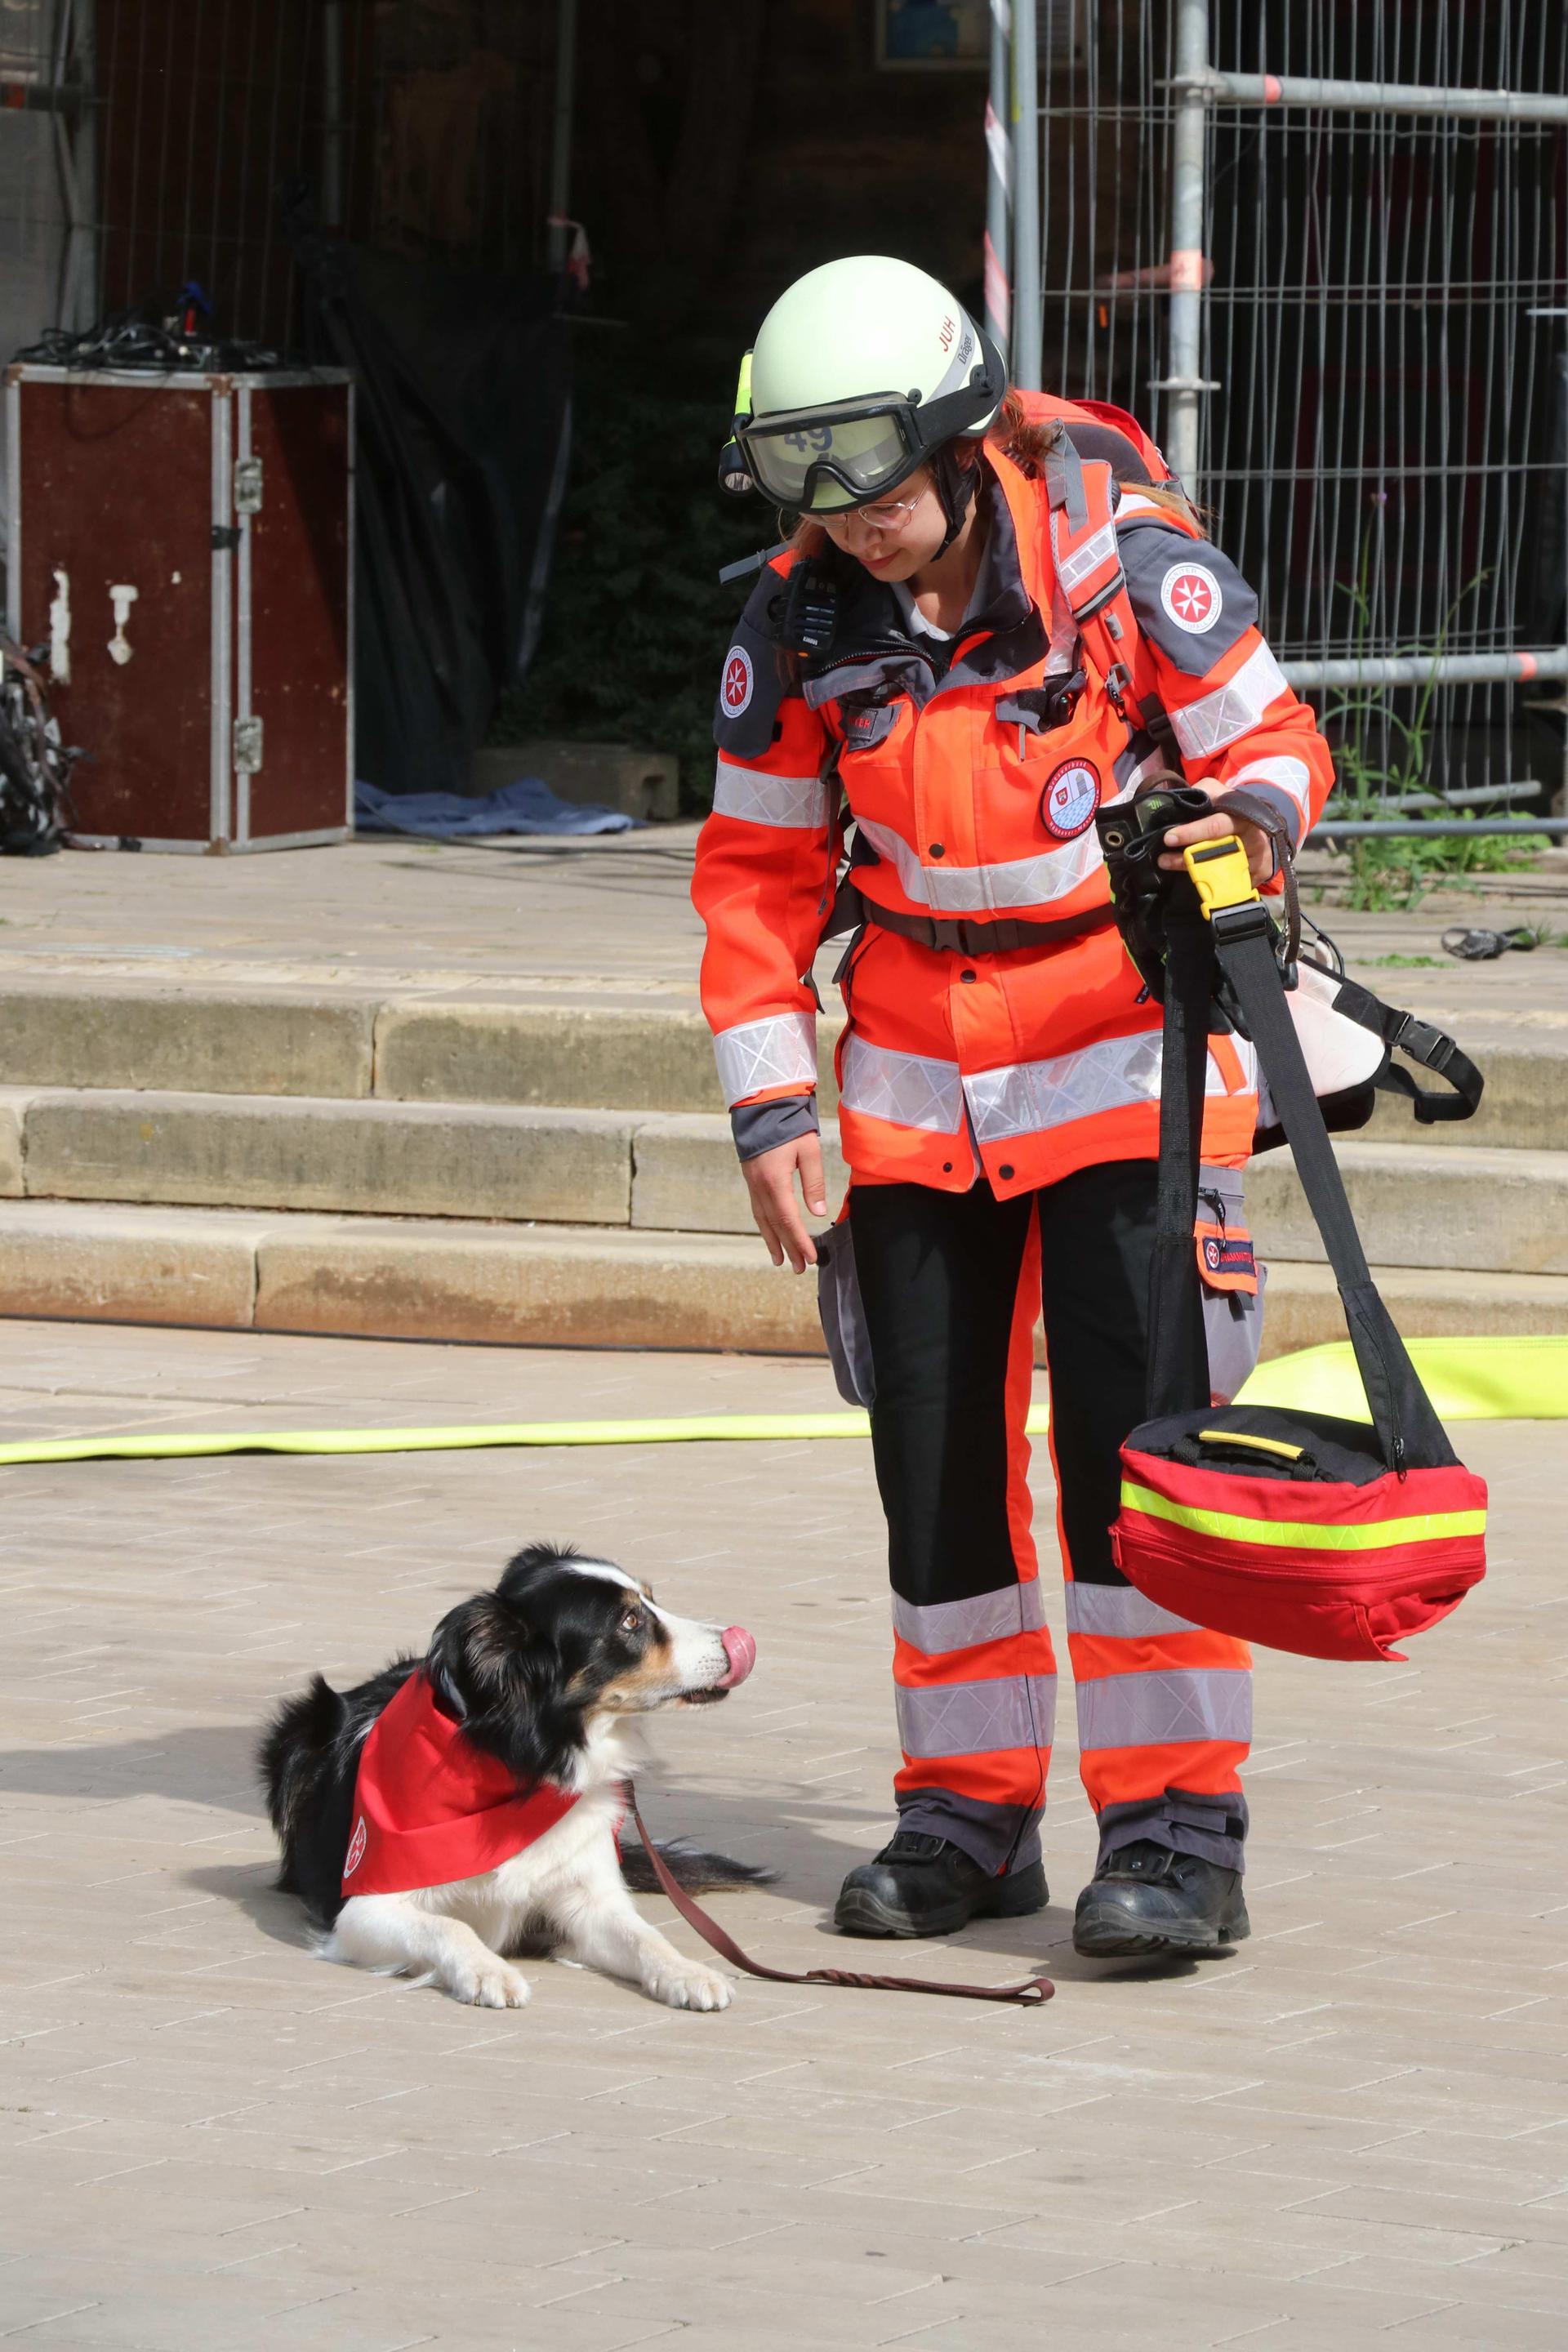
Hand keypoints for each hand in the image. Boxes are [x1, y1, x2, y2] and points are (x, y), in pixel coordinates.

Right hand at [741, 1134, 827, 1272]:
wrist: (762, 1106)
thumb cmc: (789, 1125)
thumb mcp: (809, 1150)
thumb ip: (814, 1182)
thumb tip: (818, 1212)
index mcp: (775, 1181)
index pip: (788, 1219)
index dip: (799, 1241)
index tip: (810, 1258)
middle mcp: (760, 1187)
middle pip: (774, 1225)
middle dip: (787, 1248)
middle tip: (798, 1268)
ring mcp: (752, 1184)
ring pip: (762, 1220)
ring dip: (772, 1241)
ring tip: (780, 1259)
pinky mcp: (751, 1180)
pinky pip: (757, 1209)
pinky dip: (765, 1226)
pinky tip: (771, 1233)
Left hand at [1157, 783, 1274, 885]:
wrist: (1261, 827)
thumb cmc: (1232, 810)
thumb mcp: (1220, 792)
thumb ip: (1203, 792)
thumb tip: (1180, 800)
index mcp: (1243, 817)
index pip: (1216, 826)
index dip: (1192, 833)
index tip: (1169, 838)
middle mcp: (1253, 839)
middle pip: (1217, 853)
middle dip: (1186, 858)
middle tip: (1162, 859)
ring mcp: (1257, 860)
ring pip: (1220, 872)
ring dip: (1191, 871)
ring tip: (1168, 865)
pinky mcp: (1258, 876)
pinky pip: (1231, 885)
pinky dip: (1210, 884)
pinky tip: (1193, 879)